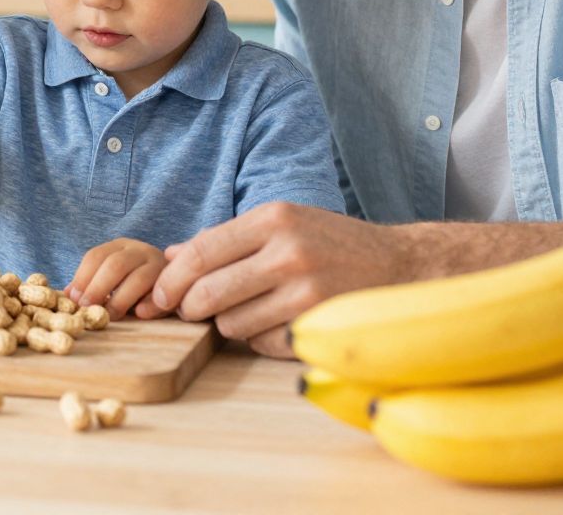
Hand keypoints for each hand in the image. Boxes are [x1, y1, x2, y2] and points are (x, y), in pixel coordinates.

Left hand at [65, 238, 168, 317]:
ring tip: (110, 316)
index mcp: (120, 246)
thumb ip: (93, 282)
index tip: (73, 299)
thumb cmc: (135, 282)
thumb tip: (67, 296)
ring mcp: (160, 265)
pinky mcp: (177, 283)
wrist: (180, 278)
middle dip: (98, 288)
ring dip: (121, 300)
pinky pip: (162, 294)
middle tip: (87, 308)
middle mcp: (140, 251)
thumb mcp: (114, 276)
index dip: (82, 278)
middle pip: (115, 265)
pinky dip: (150, 305)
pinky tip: (139, 314)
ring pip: (139, 278)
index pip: (96, 256)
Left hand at [141, 203, 404, 357]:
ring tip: (255, 308)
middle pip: (207, 294)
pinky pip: (262, 345)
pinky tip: (282, 322)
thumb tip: (168, 255)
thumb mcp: (284, 224)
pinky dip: (262, 339)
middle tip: (195, 310)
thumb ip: (226, 239)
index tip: (160, 295)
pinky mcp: (318, 325)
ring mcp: (305, 291)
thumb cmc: (332, 244)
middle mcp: (288, 251)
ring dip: (232, 323)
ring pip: (231, 324)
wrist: (402, 267)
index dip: (171, 279)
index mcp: (274, 218)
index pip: (200, 253)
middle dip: (193, 307)